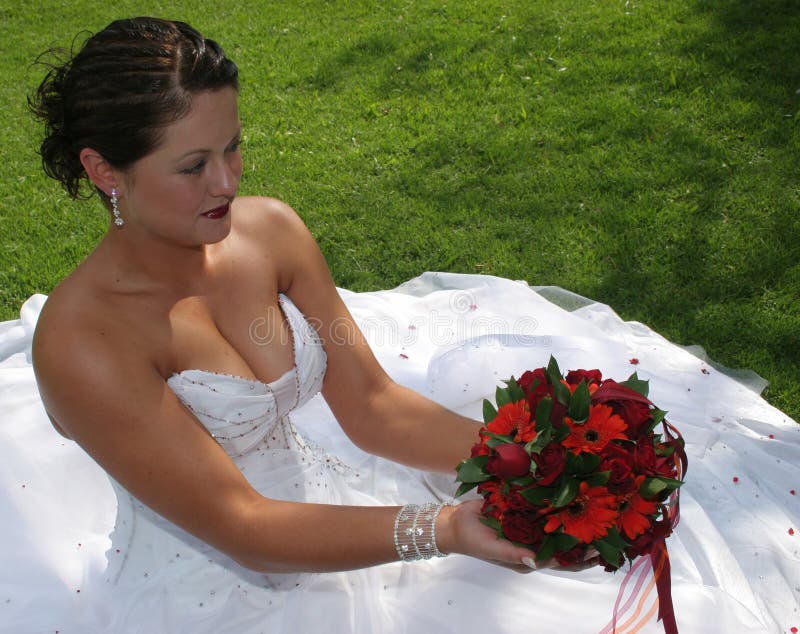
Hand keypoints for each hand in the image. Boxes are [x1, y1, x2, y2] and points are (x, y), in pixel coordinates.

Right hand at [436, 500, 599, 573]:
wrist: (454, 521)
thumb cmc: (472, 539)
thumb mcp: (491, 549)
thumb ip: (514, 555)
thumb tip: (538, 561)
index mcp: (528, 557)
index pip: (559, 561)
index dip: (579, 558)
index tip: (599, 551)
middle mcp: (532, 542)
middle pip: (564, 544)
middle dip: (584, 540)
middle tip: (607, 530)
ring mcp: (529, 526)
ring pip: (556, 525)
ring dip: (574, 521)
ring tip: (597, 512)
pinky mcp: (522, 509)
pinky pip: (542, 508)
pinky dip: (557, 504)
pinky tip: (571, 494)